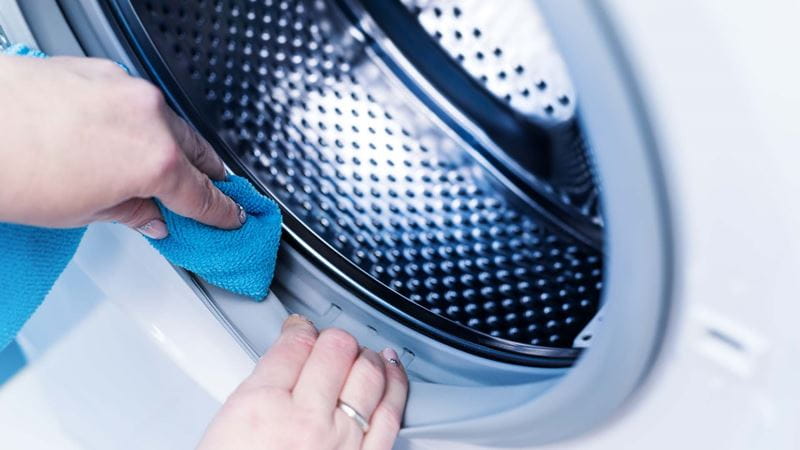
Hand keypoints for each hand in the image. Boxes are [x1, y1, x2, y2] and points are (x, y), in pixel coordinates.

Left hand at [0, 55, 242, 237]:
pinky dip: (140, 123)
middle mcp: (149, 117)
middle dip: (205, 177)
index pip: (204, 194)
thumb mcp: (80, 212)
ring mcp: (126, 88)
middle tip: (207, 198)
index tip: (231, 217)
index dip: (222, 212)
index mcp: (154, 159)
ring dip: (172, 148)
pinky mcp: (102, 71)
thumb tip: (151, 216)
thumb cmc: (9, 167)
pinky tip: (122, 139)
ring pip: (169, 123)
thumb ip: (131, 212)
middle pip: (197, 152)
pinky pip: (138, 101)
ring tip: (157, 172)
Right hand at [197, 315, 408, 449]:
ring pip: (368, 372)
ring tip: (358, 353)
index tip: (300, 330)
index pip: (294, 345)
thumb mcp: (226, 427)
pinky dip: (396, 383)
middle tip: (324, 345)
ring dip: (364, 355)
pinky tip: (392, 368)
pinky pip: (392, 411)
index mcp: (261, 408)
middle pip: (334, 350)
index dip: (299, 329)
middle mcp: (306, 421)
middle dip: (330, 340)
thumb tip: (284, 359)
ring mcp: (342, 442)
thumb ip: (259, 388)